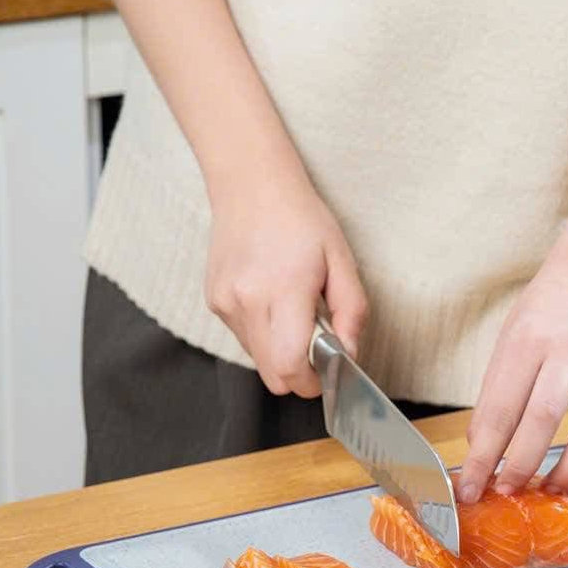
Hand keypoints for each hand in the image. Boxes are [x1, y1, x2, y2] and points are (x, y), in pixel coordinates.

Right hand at [204, 168, 367, 397]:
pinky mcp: (215, 302)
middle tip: (318, 345)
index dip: (313, 382)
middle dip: (299, 373)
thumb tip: (350, 354)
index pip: (290, 366)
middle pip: (273, 376)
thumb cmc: (301, 219)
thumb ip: (352, 312)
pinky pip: (244, 339)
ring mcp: (226, 304)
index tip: (329, 371)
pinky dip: (264, 334)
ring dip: (281, 351)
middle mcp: (247, 302)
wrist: (251, 185)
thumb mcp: (342, 261)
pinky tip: (273, 300)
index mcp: (283, 291)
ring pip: (258, 360)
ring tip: (294, 312)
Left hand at [458, 246, 567, 500]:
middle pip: (543, 419)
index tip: (470, 489)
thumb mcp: (507, 342)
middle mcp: (567, 354)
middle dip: (521, 465)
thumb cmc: (543, 314)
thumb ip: (496, 395)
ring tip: (548, 491)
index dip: (484, 456)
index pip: (500, 409)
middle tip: (506, 492)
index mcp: (526, 343)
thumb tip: (482, 451)